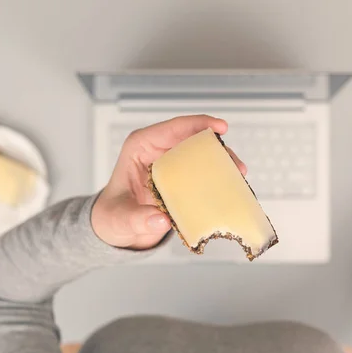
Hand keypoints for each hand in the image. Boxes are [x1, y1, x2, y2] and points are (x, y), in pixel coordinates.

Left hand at [91, 115, 246, 249]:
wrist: (117, 228)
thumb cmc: (112, 216)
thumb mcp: (120, 219)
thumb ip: (137, 219)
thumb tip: (161, 221)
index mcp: (141, 147)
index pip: (172, 129)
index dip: (198, 124)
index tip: (220, 128)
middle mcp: (159, 150)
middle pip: (193, 140)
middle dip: (218, 148)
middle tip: (236, 165)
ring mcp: (172, 164)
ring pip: (202, 156)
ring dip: (222, 164)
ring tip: (239, 176)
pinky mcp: (181, 179)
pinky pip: (203, 173)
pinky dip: (217, 178)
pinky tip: (231, 187)